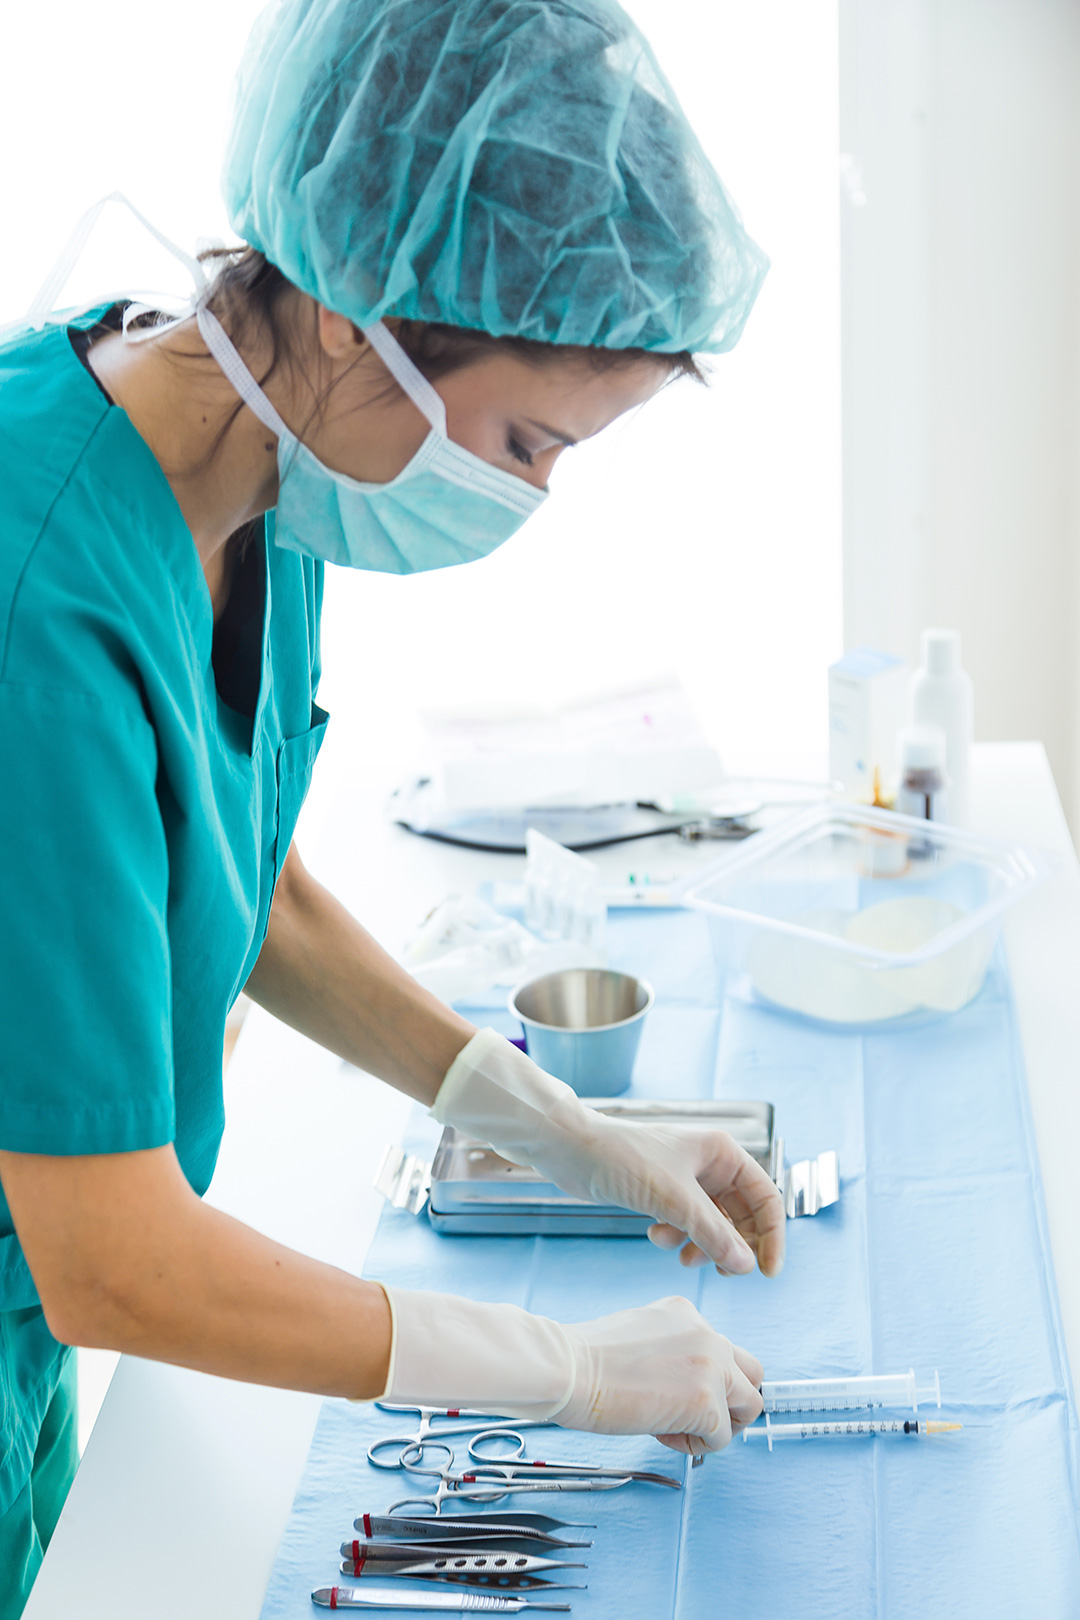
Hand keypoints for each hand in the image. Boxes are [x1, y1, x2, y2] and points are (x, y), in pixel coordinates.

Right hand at [382, 1287, 762, 1454]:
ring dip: (720, 1426)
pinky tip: (662, 1434)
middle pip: (752, 1373)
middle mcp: (706, 1332)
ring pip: (750, 1404)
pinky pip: (721, 1437)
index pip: (721, 1349)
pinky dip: (697, 1446)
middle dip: (730, 1401)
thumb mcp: (640, 1337)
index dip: (701, 1380)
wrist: (565, 1368)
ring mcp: (711, 1365)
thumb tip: (685, 1389)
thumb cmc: (585, 1360)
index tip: (669, 1393)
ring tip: (677, 1429)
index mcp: (686, 1312)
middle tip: (694, 1419)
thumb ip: (672, 1352)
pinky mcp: (706, 1401)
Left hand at [432, 1029, 784, 1276]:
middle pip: (742, 1216)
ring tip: (682, 1258)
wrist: (570, 1149)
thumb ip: (713, 1234)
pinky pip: (687, 1225)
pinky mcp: (664, 1193)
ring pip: (713, 1225)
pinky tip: (656, 1236)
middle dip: (732, 1246)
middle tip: (719, 1272)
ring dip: (702, 1245)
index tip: (767, 1272)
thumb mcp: (673, 1200)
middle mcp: (710, 1164)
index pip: (766, 1198)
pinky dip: (678, 1236)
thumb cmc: (622, 1158)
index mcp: (723, 1152)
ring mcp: (687, 1179)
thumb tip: (746, 1266)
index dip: (772, 1236)